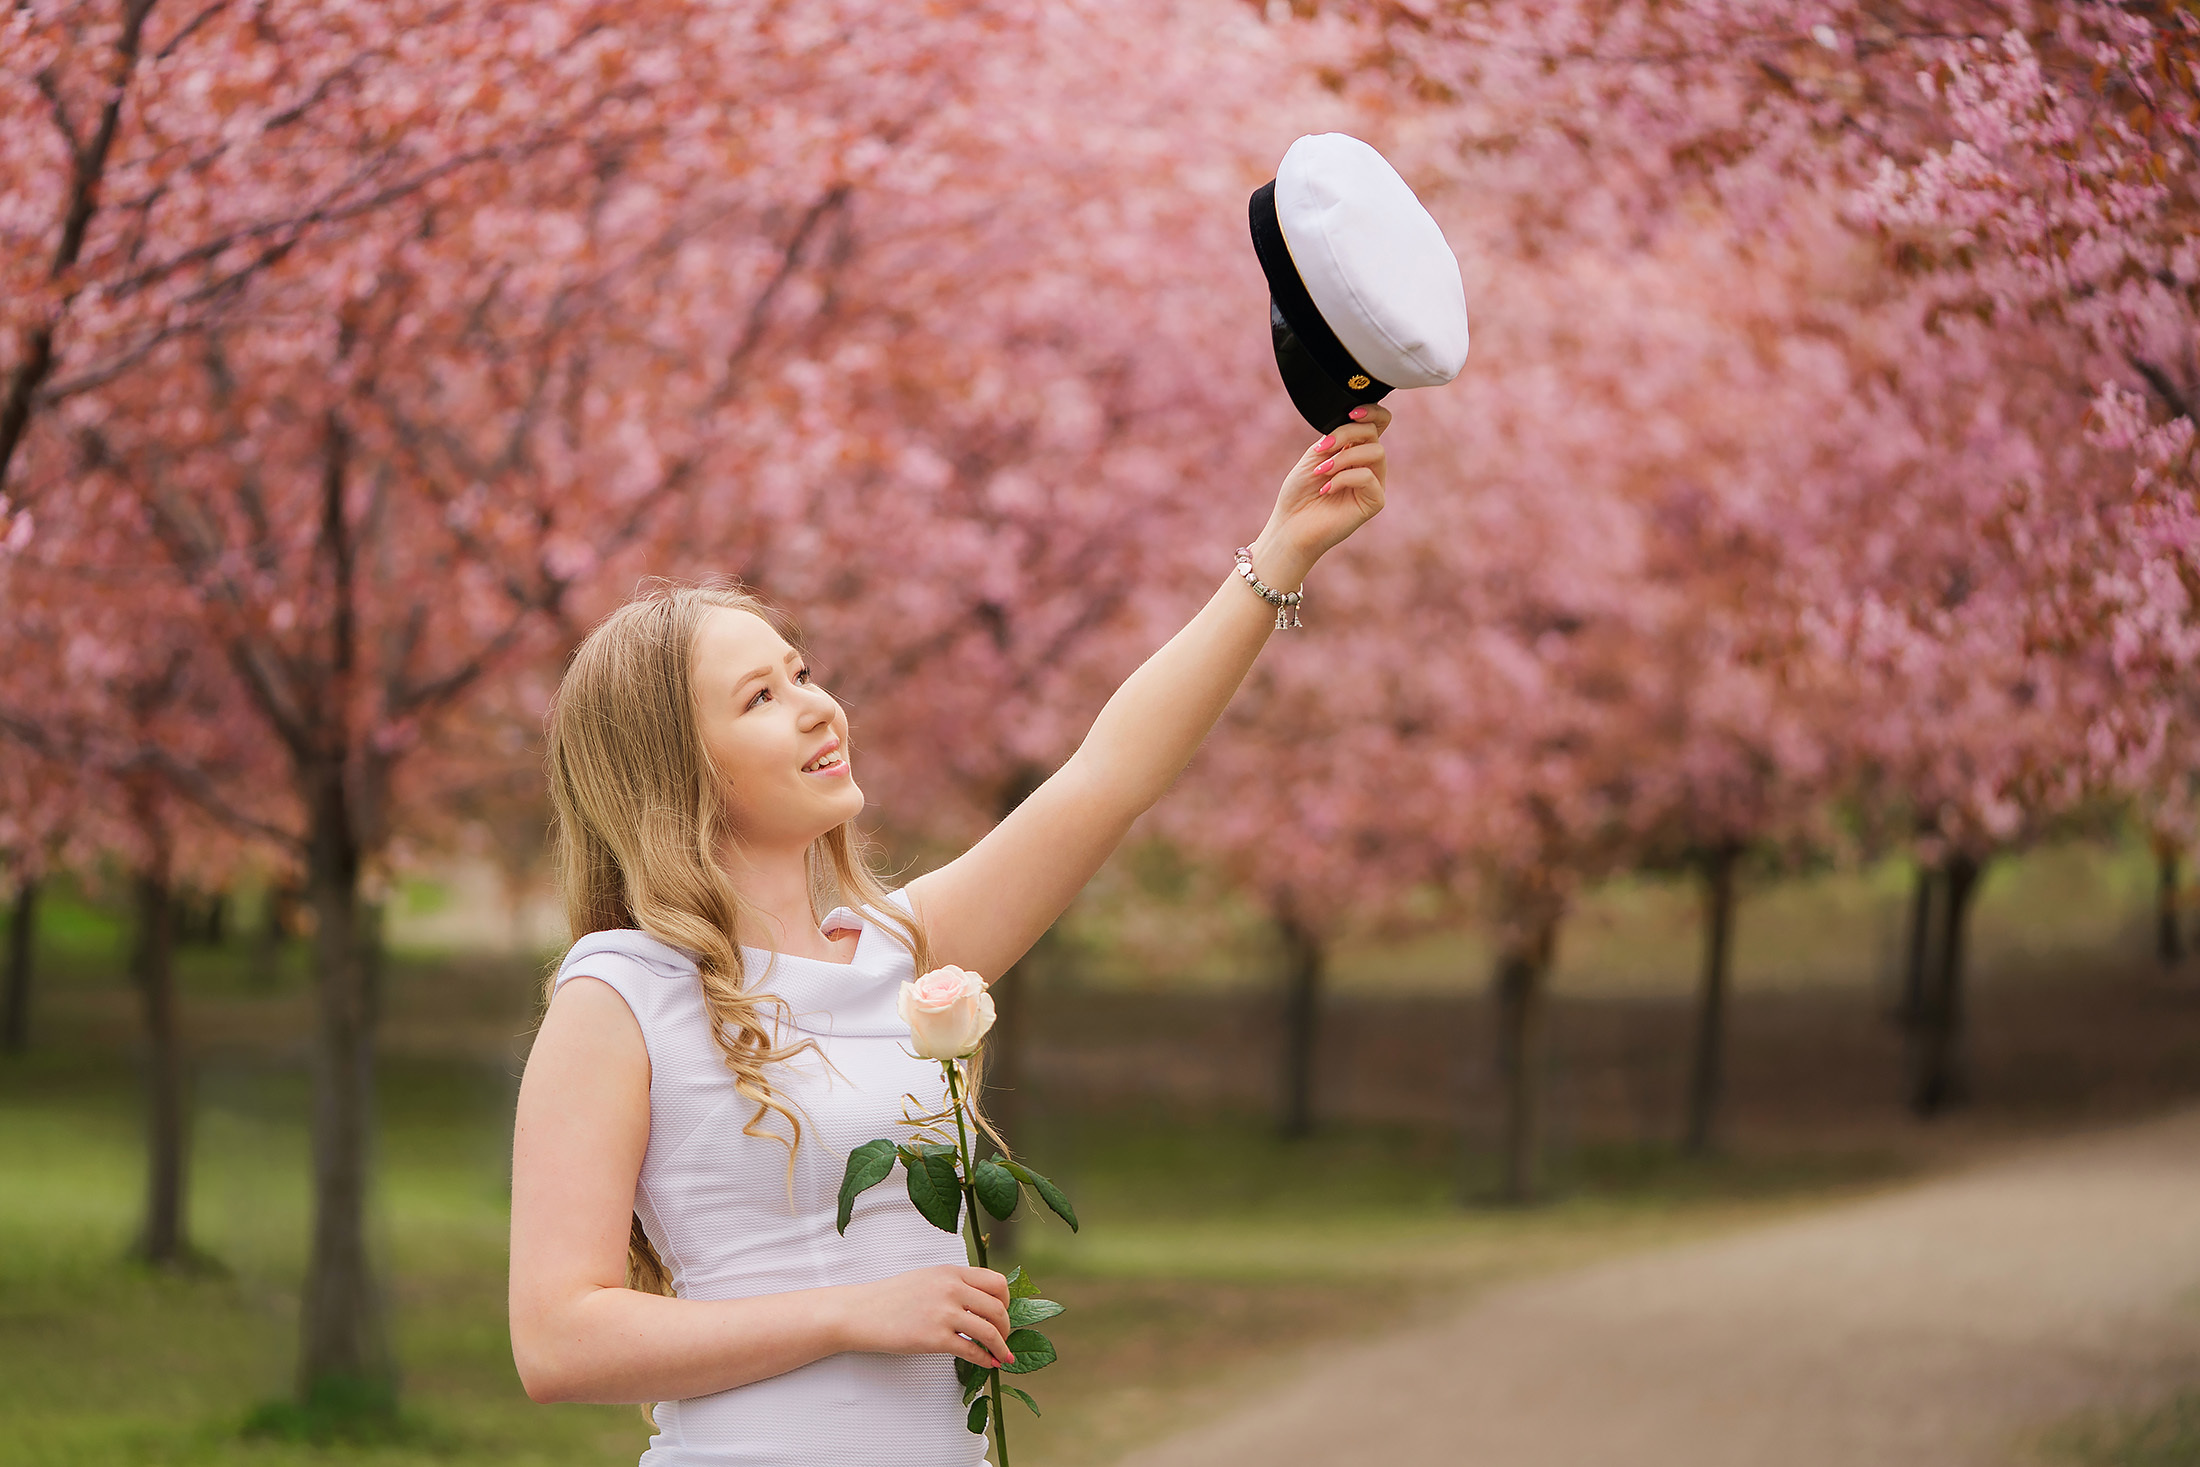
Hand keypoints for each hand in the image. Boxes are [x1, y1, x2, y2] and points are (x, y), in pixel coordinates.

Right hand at [844, 1264, 1015, 1369]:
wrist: (861, 1312)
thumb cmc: (892, 1298)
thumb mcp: (928, 1278)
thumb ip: (954, 1284)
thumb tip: (982, 1300)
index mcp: (951, 1272)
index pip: (997, 1283)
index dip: (1007, 1302)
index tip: (1003, 1314)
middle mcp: (952, 1289)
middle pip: (998, 1308)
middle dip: (1006, 1328)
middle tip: (1003, 1339)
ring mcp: (943, 1313)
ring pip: (990, 1331)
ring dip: (1000, 1347)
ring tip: (1001, 1356)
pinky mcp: (934, 1338)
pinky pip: (971, 1350)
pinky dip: (984, 1359)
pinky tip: (986, 1363)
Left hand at [1248, 403, 1391, 588]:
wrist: (1290, 526)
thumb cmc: (1299, 494)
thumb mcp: (1315, 455)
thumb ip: (1336, 436)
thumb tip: (1354, 420)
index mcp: (1354, 450)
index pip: (1378, 423)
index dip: (1373, 412)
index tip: (1352, 412)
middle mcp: (1367, 465)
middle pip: (1374, 434)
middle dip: (1346, 434)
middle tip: (1321, 449)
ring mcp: (1373, 483)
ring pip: (1376, 453)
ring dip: (1344, 458)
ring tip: (1321, 471)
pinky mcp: (1374, 501)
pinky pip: (1368, 477)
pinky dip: (1344, 478)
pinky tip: (1326, 489)